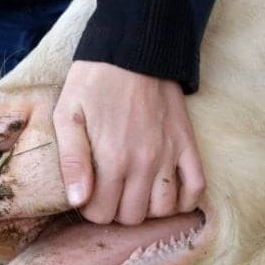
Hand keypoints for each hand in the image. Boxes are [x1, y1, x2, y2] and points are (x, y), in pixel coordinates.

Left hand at [52, 61, 205, 225]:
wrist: (135, 48)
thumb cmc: (94, 81)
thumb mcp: (68, 115)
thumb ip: (71, 161)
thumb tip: (78, 201)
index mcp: (111, 158)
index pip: (102, 213)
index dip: (91, 209)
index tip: (89, 194)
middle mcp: (144, 162)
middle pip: (133, 216)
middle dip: (117, 211)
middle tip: (110, 192)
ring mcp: (170, 154)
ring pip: (164, 209)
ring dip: (148, 208)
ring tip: (136, 192)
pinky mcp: (187, 144)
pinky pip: (197, 187)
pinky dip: (185, 200)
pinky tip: (168, 194)